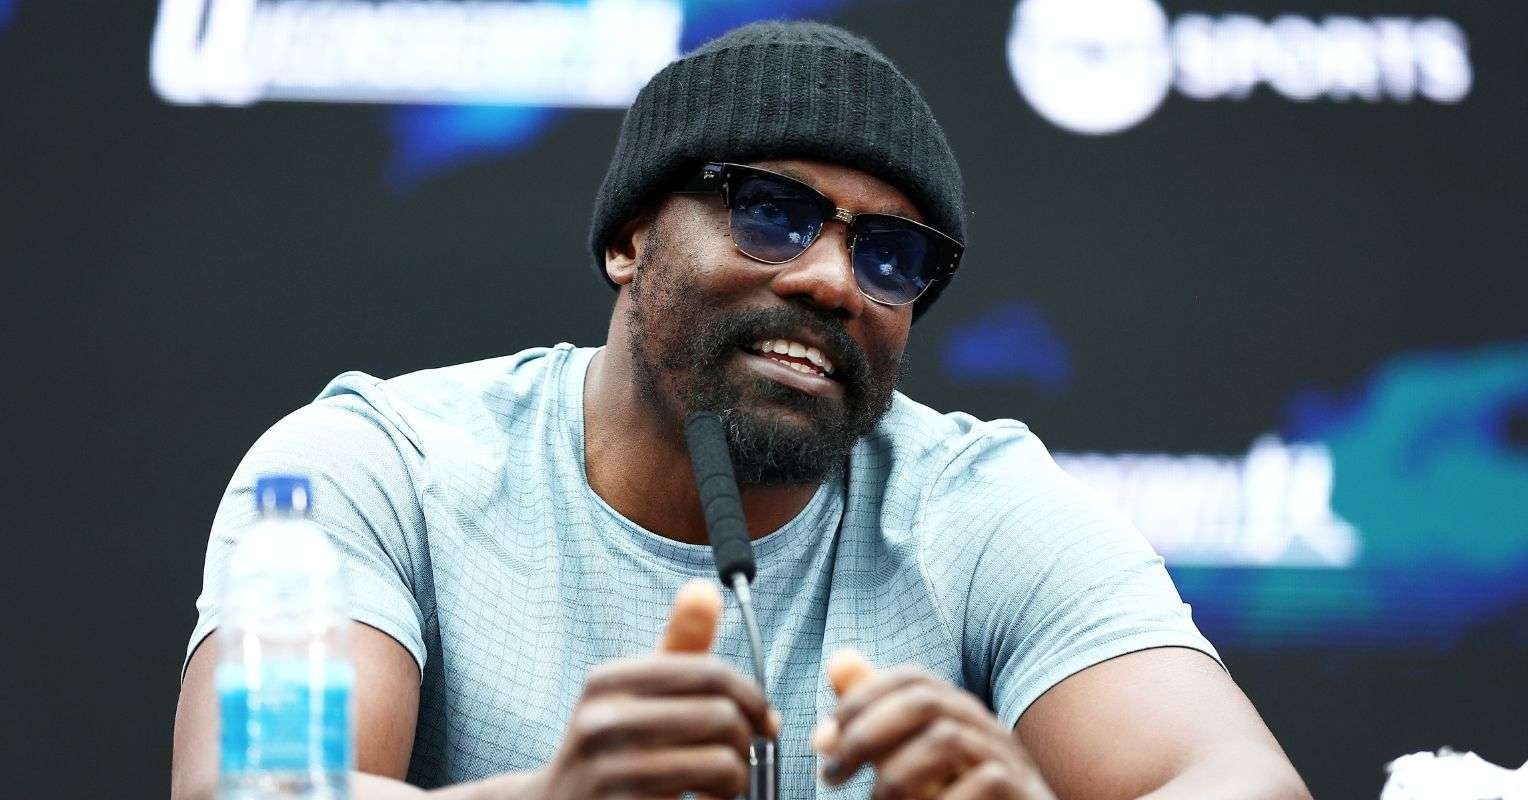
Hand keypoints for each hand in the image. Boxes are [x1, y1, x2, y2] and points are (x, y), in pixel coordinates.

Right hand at [526, 580, 778, 799]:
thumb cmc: (613, 745)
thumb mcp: (635, 691)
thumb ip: (677, 645)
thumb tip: (706, 590)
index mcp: (607, 681)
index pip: (709, 672)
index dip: (752, 696)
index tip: (764, 719)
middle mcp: (601, 722)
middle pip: (722, 716)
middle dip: (747, 740)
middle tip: (741, 755)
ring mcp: (609, 774)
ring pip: (722, 764)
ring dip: (737, 778)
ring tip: (725, 782)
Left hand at [812, 651, 1055, 799]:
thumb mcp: (910, 760)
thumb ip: (876, 721)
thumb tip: (836, 663)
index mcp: (960, 714)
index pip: (911, 679)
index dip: (860, 698)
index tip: (823, 737)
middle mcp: (987, 727)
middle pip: (925, 701)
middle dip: (867, 732)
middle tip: (833, 773)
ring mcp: (1011, 760)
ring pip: (947, 739)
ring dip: (897, 774)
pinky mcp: (1027, 793)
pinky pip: (985, 781)